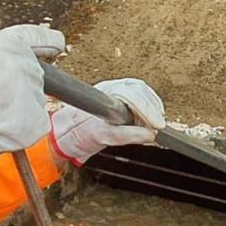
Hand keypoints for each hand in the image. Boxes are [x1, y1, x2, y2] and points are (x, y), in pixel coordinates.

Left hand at [50, 78, 165, 165]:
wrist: (67, 133)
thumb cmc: (79, 132)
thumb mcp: (100, 137)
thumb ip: (124, 135)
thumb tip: (150, 135)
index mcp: (104, 93)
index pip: (132, 94)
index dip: (147, 108)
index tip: (156, 124)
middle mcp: (112, 88)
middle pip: (141, 90)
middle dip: (152, 109)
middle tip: (157, 127)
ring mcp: (118, 92)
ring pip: (143, 93)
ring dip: (152, 110)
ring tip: (153, 126)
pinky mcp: (122, 99)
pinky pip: (142, 98)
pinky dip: (150, 110)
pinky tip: (151, 122)